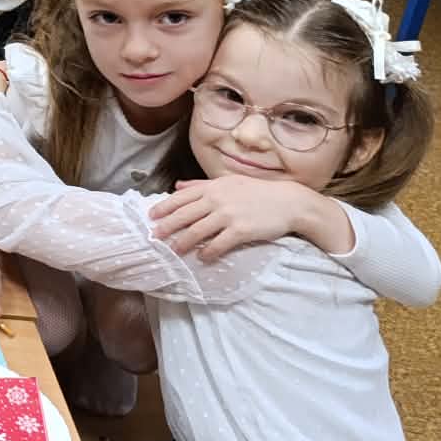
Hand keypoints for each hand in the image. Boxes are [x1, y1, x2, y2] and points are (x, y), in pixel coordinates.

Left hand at [150, 177, 309, 260]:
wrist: (289, 201)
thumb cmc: (257, 192)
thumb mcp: (228, 182)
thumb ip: (201, 184)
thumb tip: (177, 186)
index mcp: (212, 187)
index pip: (181, 198)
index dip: (164, 207)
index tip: (151, 216)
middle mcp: (217, 200)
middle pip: (184, 215)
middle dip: (167, 226)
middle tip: (154, 237)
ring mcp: (228, 215)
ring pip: (198, 231)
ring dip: (183, 242)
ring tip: (174, 251)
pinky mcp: (241, 230)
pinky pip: (219, 244)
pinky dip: (208, 252)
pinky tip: (202, 258)